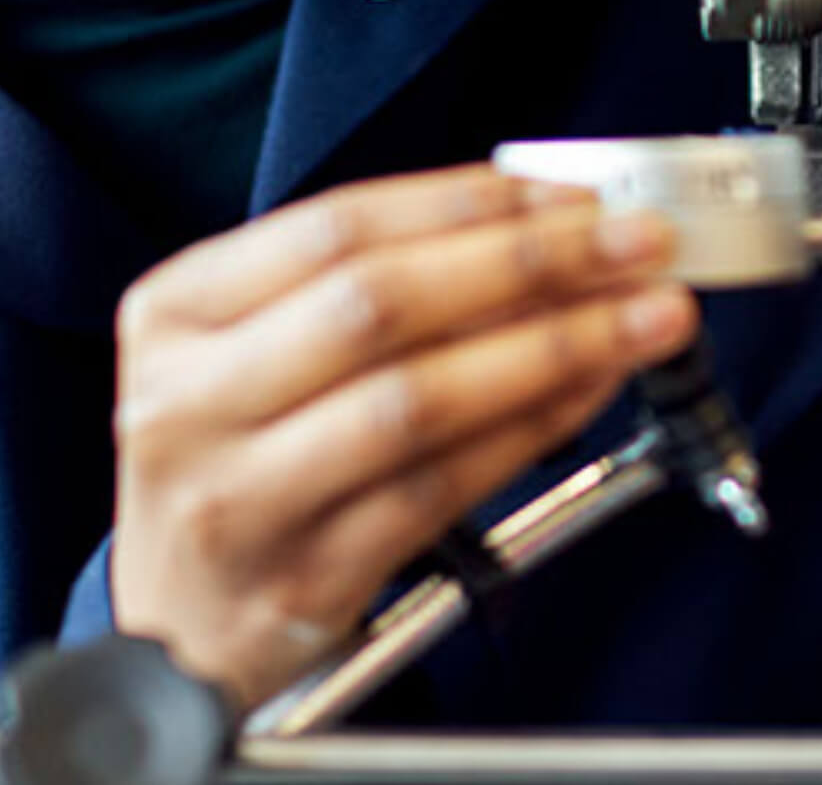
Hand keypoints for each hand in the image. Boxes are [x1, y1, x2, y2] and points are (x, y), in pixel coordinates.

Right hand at [105, 165, 693, 704]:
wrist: (181, 627)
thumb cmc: (240, 464)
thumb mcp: (255, 352)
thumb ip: (370, 284)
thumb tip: (545, 225)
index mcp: (176, 315)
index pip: (338, 227)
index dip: (469, 202)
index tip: (573, 194)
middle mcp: (190, 403)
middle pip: (379, 306)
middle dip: (530, 263)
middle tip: (636, 243)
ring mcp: (242, 498)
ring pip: (419, 400)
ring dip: (555, 346)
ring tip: (645, 316)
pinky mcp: (304, 577)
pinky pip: (442, 487)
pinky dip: (533, 428)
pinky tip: (592, 390)